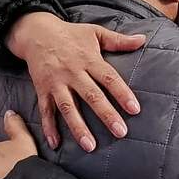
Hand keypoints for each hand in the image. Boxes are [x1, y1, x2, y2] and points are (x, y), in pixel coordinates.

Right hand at [7, 13, 144, 150]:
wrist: (36, 32)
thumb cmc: (70, 34)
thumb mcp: (95, 32)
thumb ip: (119, 40)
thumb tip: (142, 39)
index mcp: (88, 59)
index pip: (108, 78)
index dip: (122, 93)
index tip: (135, 109)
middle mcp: (72, 72)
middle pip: (91, 95)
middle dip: (106, 115)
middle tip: (120, 132)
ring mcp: (56, 82)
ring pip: (68, 107)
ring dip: (78, 127)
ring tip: (90, 146)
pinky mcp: (42, 89)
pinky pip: (45, 110)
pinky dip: (49, 127)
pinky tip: (56, 144)